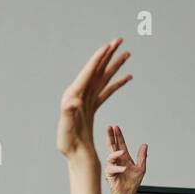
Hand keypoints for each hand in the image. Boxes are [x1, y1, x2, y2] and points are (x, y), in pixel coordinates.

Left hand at [56, 39, 130, 158]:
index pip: (87, 73)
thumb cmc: (68, 143)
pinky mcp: (92, 107)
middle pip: (95, 70)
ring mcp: (86, 100)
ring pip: (103, 78)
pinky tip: (128, 77)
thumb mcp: (66, 128)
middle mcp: (78, 95)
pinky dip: (117, 83)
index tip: (107, 46)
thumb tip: (73, 101)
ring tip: (127, 53)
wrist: (74, 154)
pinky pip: (106, 91)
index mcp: (72, 96)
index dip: (97, 59)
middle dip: (107, 55)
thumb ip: (69, 113)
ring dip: (114, 65)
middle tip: (119, 40)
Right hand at [105, 125, 145, 193]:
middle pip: (112, 146)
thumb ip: (142, 156)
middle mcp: (117, 161)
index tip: (115, 127)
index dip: (118, 136)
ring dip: (115, 153)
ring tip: (122, 152)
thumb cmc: (132, 183)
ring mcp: (113, 167)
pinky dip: (118, 168)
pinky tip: (124, 169)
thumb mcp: (141, 168)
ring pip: (110, 156)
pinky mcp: (110, 175)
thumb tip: (144, 145)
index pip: (120, 144)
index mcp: (124, 158)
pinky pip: (112, 169)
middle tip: (109, 128)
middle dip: (110, 137)